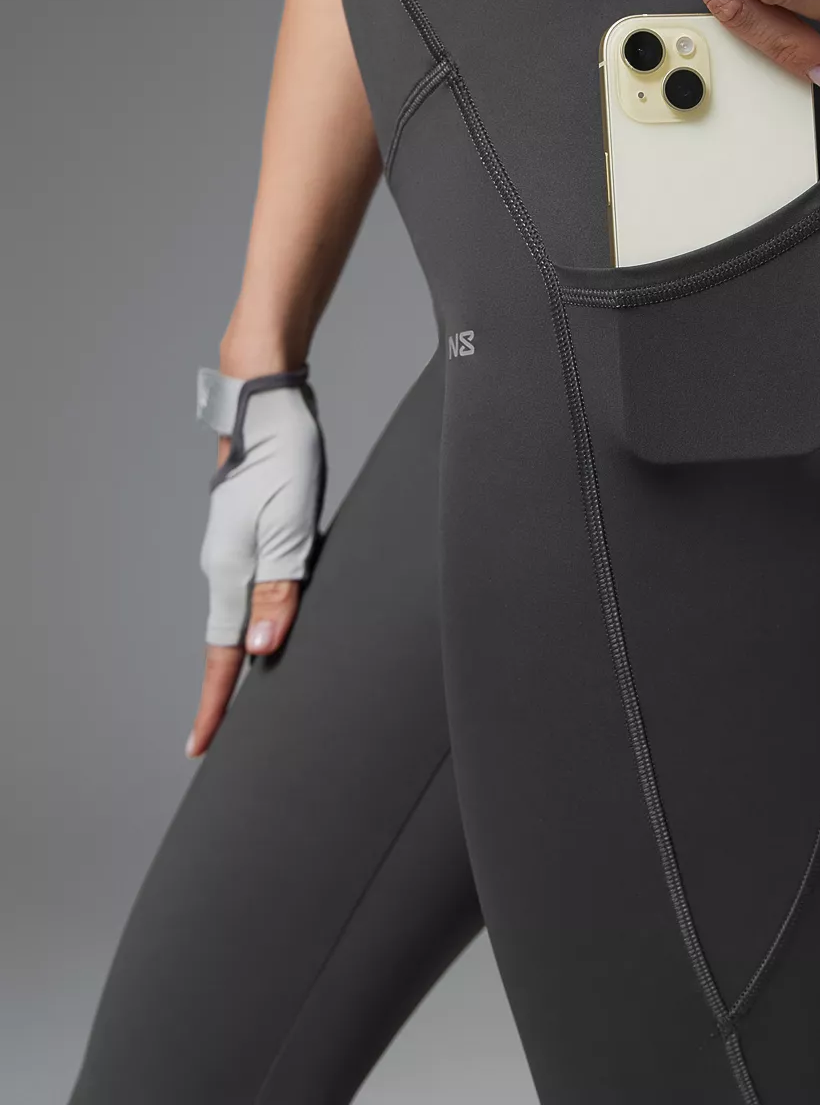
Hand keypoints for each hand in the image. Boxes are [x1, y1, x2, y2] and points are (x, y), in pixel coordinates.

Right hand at [187, 367, 325, 757]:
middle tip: (224, 736)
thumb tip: (261, 651)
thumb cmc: (284, 457)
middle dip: (227, 689)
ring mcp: (236, 544)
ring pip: (240, 613)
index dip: (215, 703)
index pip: (223, 651)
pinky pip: (252, 587)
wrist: (268, 402)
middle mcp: (226, 562)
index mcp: (231, 569)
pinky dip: (257, 617)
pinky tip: (270, 626)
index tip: (200, 746)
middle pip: (227, 639)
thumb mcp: (292, 527)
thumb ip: (278, 591)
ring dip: (245, 654)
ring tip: (247, 695)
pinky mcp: (252, 528)